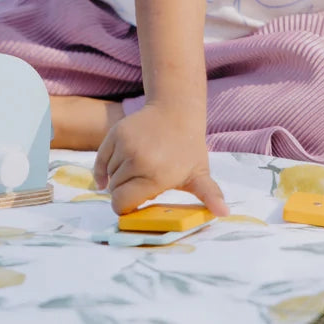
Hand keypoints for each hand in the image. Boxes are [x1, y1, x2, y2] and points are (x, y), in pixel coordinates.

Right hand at [93, 103, 228, 215]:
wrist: (176, 110)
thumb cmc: (188, 148)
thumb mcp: (200, 173)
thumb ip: (209, 196)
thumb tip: (224, 213)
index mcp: (156, 177)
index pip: (122, 204)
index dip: (127, 207)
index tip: (137, 203)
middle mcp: (138, 161)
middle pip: (115, 191)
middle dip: (124, 193)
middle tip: (140, 185)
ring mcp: (126, 146)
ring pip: (109, 175)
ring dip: (117, 178)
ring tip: (136, 171)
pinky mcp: (116, 133)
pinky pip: (100, 160)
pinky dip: (103, 168)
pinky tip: (110, 174)